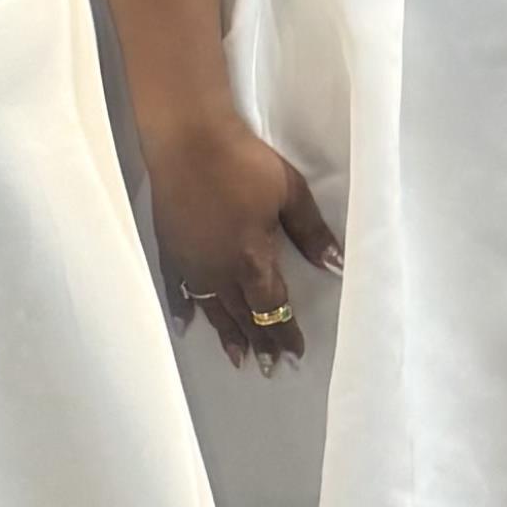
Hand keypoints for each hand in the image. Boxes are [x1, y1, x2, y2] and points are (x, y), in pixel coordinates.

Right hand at [144, 120, 339, 369]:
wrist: (188, 137)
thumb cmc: (243, 160)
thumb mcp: (290, 193)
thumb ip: (313, 233)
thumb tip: (336, 266)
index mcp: (252, 260)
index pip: (273, 308)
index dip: (284, 333)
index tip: (294, 355)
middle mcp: (219, 271)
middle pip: (243, 315)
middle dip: (260, 342)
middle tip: (269, 368)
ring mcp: (191, 262)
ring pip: (212, 309)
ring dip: (226, 335)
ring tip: (238, 359)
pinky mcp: (170, 248)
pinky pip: (177, 289)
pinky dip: (182, 308)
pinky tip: (186, 325)